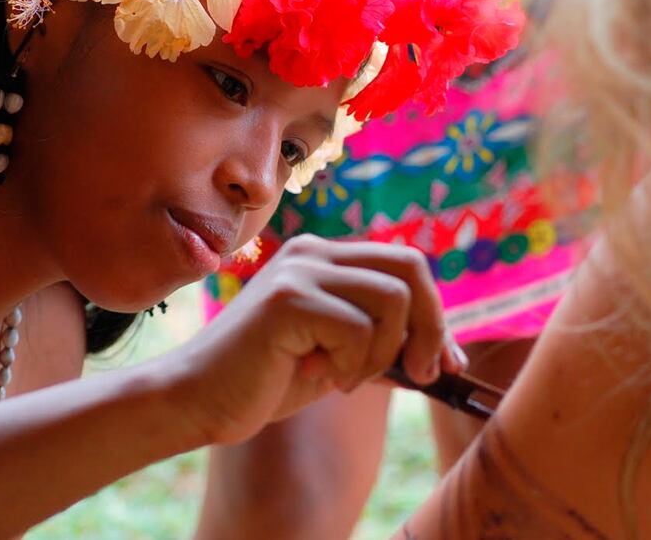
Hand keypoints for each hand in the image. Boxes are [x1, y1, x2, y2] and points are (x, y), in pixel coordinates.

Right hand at [168, 235, 467, 444]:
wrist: (199, 400)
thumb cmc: (267, 380)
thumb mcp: (341, 356)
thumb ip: (385, 344)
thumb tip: (452, 357)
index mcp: (326, 257)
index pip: (407, 265)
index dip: (436, 314)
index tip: (441, 363)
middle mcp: (314, 251)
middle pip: (411, 266)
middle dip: (432, 325)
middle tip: (422, 374)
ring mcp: (300, 270)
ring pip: (392, 299)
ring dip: (381, 353)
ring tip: (343, 377)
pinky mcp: (288, 300)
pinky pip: (358, 330)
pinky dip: (350, 366)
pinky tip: (313, 376)